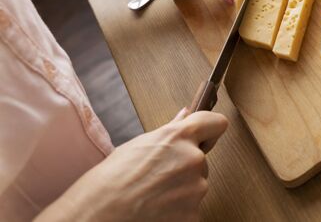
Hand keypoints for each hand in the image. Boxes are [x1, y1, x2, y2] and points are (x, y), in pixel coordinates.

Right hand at [36, 109, 227, 221]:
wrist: (97, 215)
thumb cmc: (109, 180)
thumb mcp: (137, 146)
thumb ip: (169, 132)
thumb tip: (184, 116)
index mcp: (179, 137)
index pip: (216, 123)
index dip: (210, 129)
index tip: (206, 135)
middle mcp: (193, 160)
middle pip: (201, 160)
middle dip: (184, 167)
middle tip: (157, 177)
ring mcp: (196, 189)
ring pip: (196, 186)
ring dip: (181, 191)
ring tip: (152, 195)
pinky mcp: (193, 215)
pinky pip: (191, 209)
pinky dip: (177, 212)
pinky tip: (155, 211)